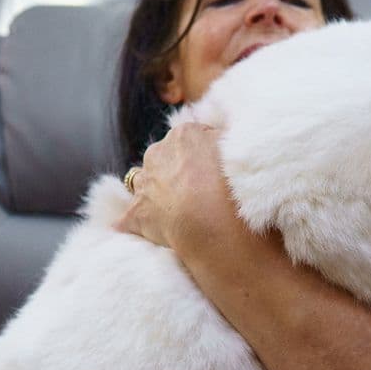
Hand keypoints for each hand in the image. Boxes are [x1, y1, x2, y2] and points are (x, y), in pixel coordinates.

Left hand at [114, 123, 243, 251]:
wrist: (213, 221)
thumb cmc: (233, 185)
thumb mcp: (241, 150)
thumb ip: (229, 142)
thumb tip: (226, 141)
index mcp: (185, 135)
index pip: (192, 140)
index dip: (204, 157)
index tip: (216, 173)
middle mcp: (158, 153)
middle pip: (164, 159)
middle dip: (175, 172)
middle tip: (199, 193)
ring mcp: (144, 184)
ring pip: (142, 183)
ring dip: (154, 193)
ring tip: (175, 211)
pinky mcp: (135, 214)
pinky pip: (130, 220)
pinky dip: (138, 225)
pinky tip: (152, 234)